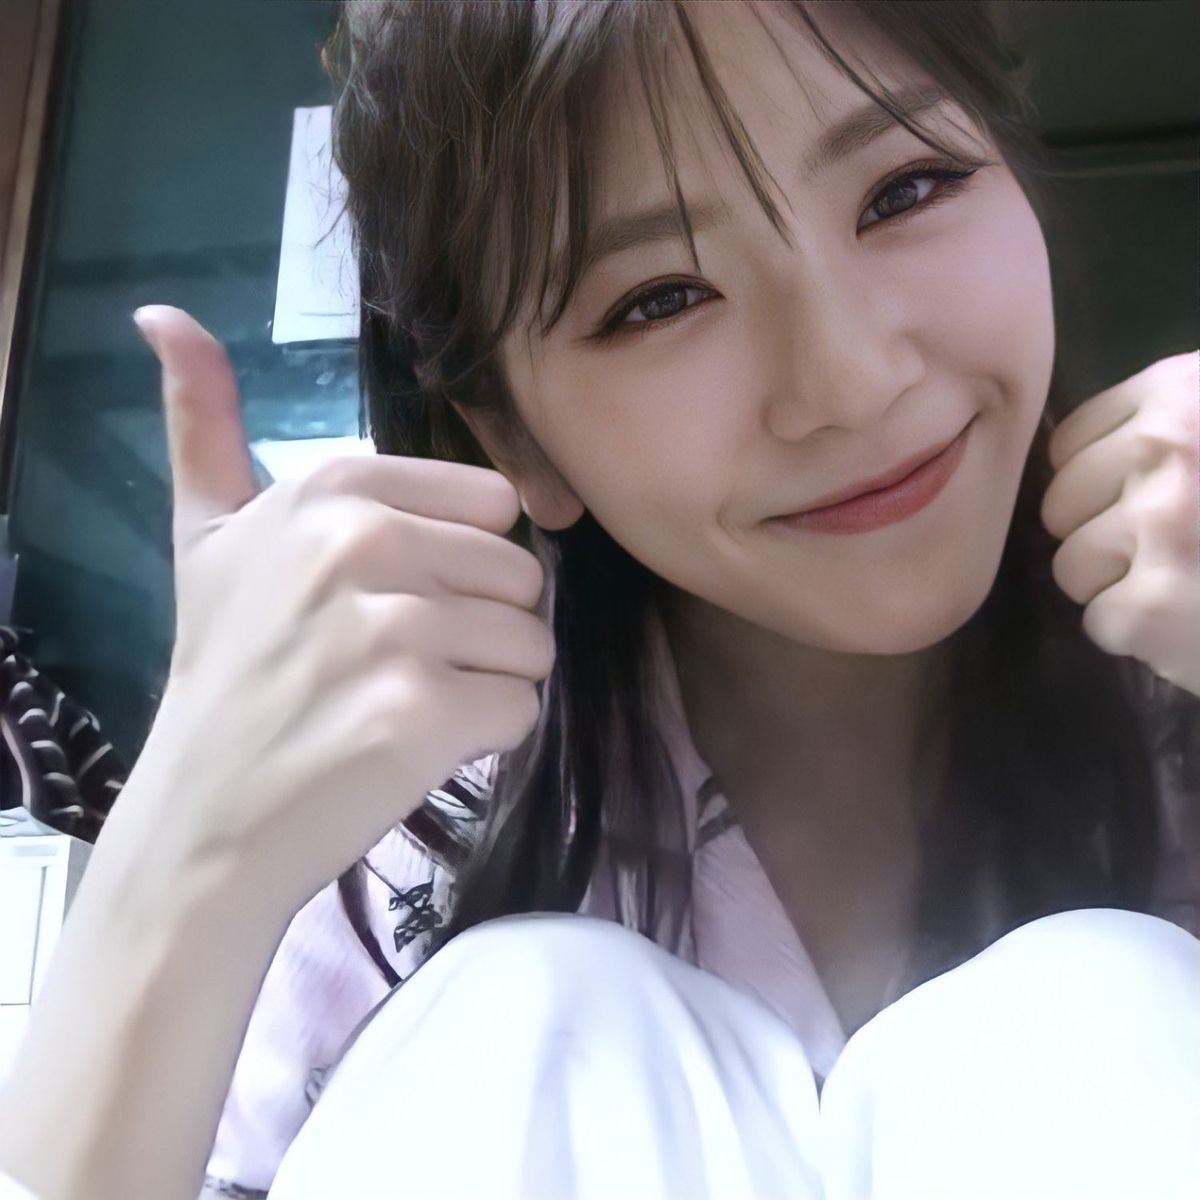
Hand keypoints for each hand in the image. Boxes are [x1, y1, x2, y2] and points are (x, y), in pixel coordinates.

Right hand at [127, 306, 554, 912]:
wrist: (207, 812)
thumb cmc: (225, 670)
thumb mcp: (206, 535)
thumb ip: (204, 423)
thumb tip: (163, 313)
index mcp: (333, 486)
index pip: (494, 505)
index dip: (459, 564)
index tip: (393, 600)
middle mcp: (365, 541)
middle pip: (521, 575)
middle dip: (478, 628)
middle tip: (393, 667)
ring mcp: (395, 628)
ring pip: (530, 644)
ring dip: (485, 684)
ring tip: (401, 705)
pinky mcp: (422, 713)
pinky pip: (523, 709)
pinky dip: (485, 738)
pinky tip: (414, 748)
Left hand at [1040, 349, 1199, 697]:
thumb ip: (1163, 432)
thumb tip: (1066, 462)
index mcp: (1182, 392)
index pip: (1068, 445)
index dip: (1098, 487)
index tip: (1148, 503)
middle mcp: (1168, 446)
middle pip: (1060, 506)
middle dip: (1102, 538)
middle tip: (1175, 553)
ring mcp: (1160, 521)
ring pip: (1070, 566)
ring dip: (1119, 588)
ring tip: (1188, 586)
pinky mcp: (1153, 600)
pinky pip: (1099, 620)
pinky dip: (1141, 636)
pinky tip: (1192, 623)